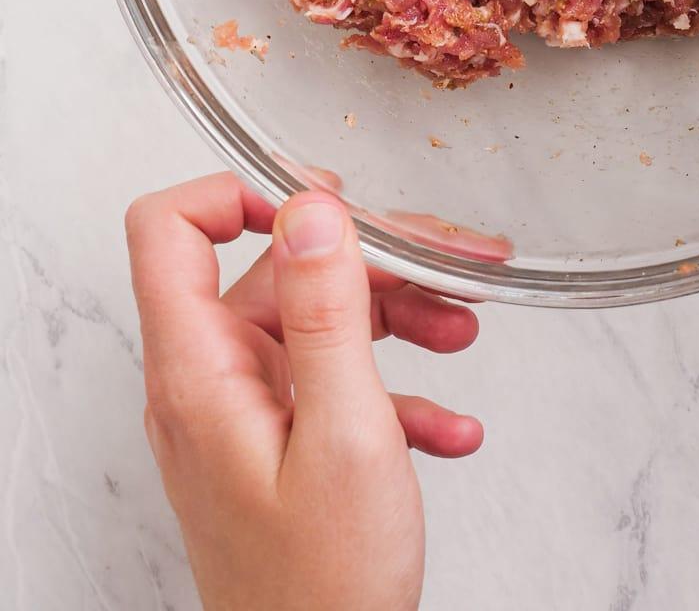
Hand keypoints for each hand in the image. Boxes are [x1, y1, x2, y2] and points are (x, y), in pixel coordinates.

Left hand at [126, 173, 482, 610]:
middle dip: (373, 260)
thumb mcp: (345, 433)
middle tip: (453, 261)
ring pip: (317, 325)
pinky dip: (397, 393)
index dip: (238, 192)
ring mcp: (243, 417)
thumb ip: (327, 311)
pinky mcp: (276, 449)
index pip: (170, 229)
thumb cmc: (322, 591)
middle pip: (276, 272)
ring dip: (399, 319)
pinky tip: (451, 424)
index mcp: (201, 371)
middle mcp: (210, 385)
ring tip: (464, 332)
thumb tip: (310, 208)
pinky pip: (335, 388)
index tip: (323, 202)